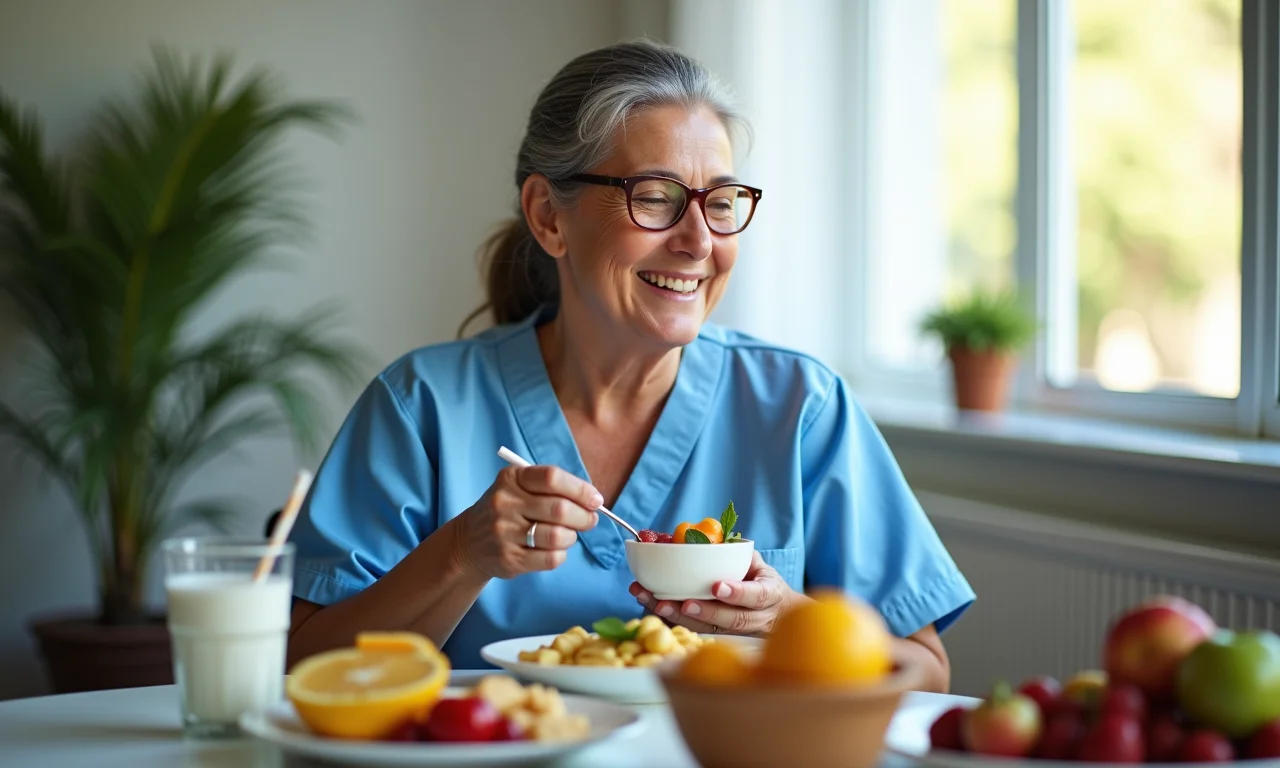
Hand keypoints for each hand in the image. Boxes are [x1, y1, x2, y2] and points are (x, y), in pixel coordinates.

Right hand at [458, 465, 600, 578]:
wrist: (468, 541)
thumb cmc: (506, 510)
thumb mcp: (518, 487)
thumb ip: (552, 488)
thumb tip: (592, 500)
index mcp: (511, 479)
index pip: (552, 478)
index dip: (580, 489)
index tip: (595, 500)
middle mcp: (505, 503)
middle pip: (559, 509)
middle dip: (584, 516)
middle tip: (590, 520)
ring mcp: (505, 533)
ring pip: (557, 536)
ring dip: (572, 536)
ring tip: (569, 535)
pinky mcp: (509, 559)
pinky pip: (551, 558)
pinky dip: (561, 554)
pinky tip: (555, 549)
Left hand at [629, 551, 803, 635]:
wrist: (778, 614)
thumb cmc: (764, 582)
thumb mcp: (761, 565)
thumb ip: (741, 555)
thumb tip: (711, 538)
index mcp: (769, 596)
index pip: (755, 596)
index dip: (736, 593)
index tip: (716, 586)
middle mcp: (755, 618)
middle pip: (730, 619)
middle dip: (704, 611)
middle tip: (682, 602)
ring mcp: (738, 631)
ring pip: (710, 628)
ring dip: (680, 617)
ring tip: (658, 604)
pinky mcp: (720, 635)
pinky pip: (697, 629)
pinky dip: (675, 619)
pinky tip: (653, 606)